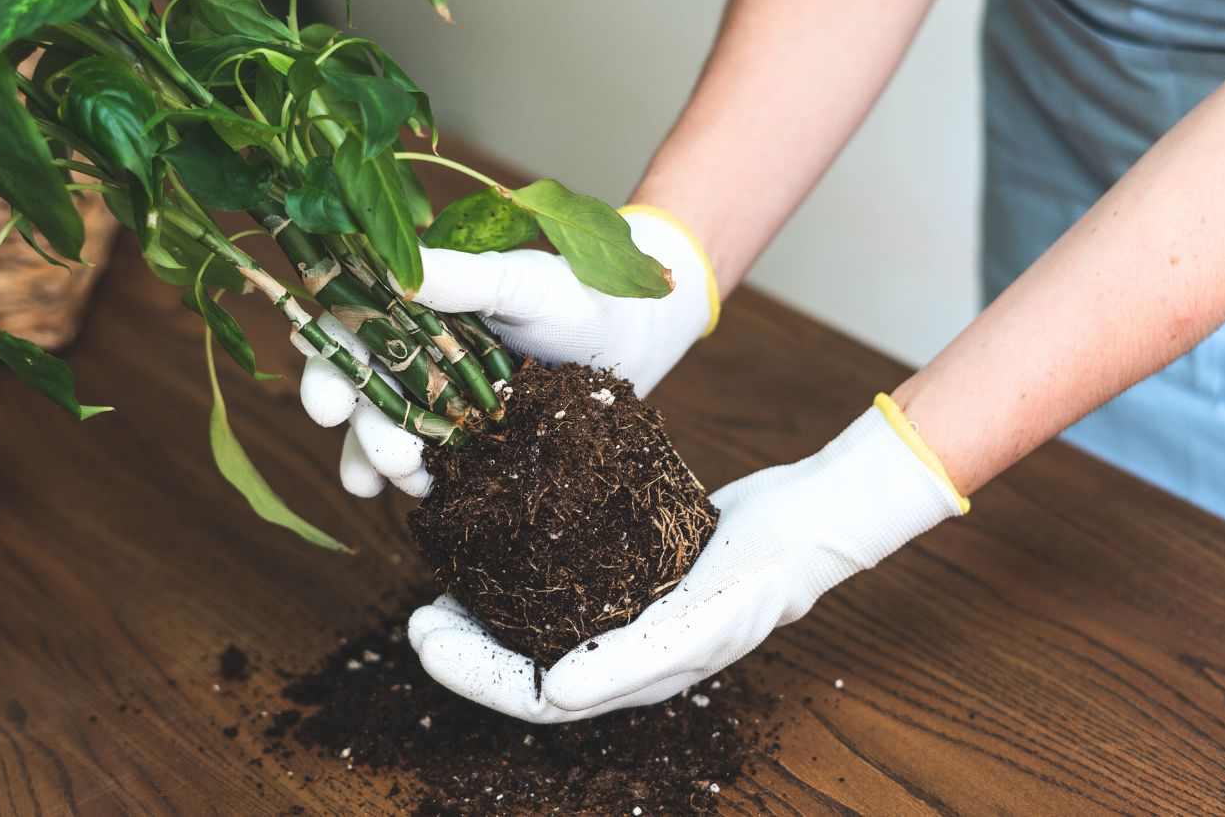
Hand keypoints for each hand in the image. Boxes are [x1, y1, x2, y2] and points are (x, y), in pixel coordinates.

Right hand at [298, 207, 718, 497]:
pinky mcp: (468, 439)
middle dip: (359, 427)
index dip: (326, 363)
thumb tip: (399, 269)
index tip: (325, 403)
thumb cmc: (578, 295)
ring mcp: (439, 397)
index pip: (348, 328)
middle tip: (386, 456)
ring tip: (405, 479)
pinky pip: (430, 462)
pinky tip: (424, 495)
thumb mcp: (521, 283)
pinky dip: (418, 480)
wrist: (634, 337)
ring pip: (386, 432)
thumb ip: (463, 279)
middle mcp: (414, 350)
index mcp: (414, 303)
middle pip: (359, 390)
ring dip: (380, 460)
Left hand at [405, 399, 968, 721]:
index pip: (532, 698)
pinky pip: (562, 583)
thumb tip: (550, 696)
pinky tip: (500, 540)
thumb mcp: (696, 622)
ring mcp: (626, 614)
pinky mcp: (632, 570)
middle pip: (524, 667)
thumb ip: (628, 661)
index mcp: (629, 680)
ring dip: (488, 612)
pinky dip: (522, 571)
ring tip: (446, 581)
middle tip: (420, 609)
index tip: (423, 636)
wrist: (805, 525)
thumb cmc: (756, 580)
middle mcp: (619, 655)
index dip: (471, 676)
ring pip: (538, 627)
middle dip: (466, 647)